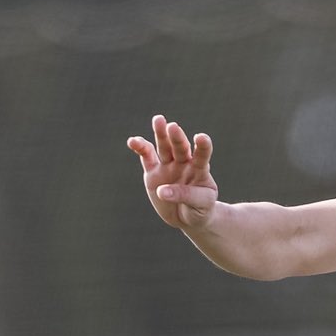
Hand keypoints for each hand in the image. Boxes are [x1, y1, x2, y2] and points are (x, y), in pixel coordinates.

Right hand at [127, 115, 218, 229]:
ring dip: (160, 133)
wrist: (187, 216)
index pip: (202, 155)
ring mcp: (168, 165)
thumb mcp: (201, 204)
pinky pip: (146, 156)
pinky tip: (133, 141)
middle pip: (180, 147)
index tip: (201, 137)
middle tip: (173, 126)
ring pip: (163, 147)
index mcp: (200, 169)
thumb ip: (184, 195)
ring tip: (158, 120)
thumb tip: (161, 191)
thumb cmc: (200, 208)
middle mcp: (184, 163)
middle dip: (176, 137)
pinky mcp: (153, 172)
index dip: (202, 146)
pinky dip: (140, 147)